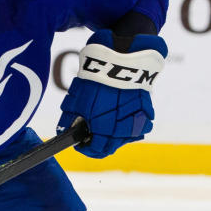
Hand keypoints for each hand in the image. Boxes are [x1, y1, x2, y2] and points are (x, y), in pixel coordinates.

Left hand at [57, 29, 166, 158]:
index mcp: (103, 130)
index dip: (85, 149)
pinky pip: (138, 126)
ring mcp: (136, 122)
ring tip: (106, 123)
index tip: (80, 144)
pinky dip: (129, 125)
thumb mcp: (75, 100)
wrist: (121, 59)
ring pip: (125, 139)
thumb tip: (63, 133)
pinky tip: (121, 115)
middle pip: (110, 148)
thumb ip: (68, 121)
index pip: (95, 151)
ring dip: (114, 136)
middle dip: (99, 144)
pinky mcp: (146, 112)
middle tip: (91, 135)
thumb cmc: (95, 79)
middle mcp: (122, 130)